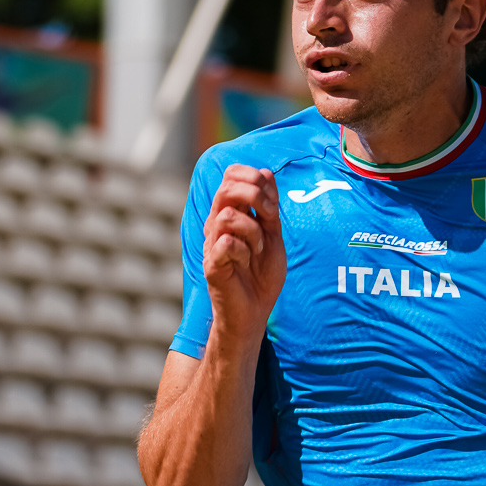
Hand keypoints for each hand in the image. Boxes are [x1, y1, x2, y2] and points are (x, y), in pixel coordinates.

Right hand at [202, 166, 285, 352]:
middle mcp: (217, 224)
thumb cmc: (262, 275)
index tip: (272, 204)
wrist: (255, 312)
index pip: (232, 174)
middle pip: (227, 186)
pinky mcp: (212, 264)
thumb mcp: (273, 234)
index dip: (254, 178)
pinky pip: (226, 242)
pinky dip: (244, 251)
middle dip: (256, 196)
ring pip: (228, 215)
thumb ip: (269, 206)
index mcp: (230, 212)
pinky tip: (246, 263)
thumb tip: (265, 172)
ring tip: (258, 249)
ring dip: (253, 230)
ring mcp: (212, 243)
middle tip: (270, 218)